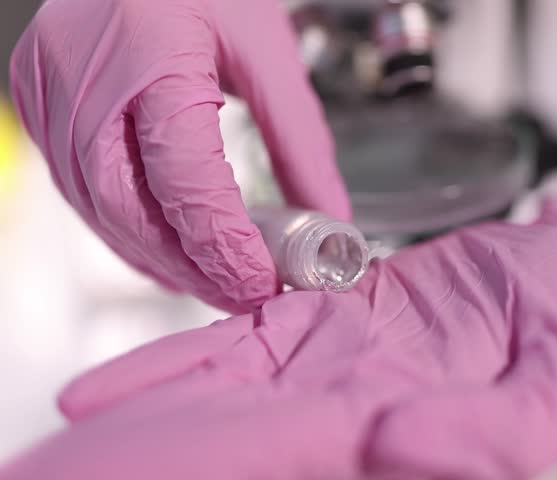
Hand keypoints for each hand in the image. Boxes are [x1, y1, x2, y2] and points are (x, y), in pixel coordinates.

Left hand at [0, 201, 556, 479]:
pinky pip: (255, 330)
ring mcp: (342, 360)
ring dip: (159, 406)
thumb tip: (396, 448)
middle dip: (167, 452)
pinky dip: (194, 351)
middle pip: (246, 438)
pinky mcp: (335, 312)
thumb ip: (498, 430)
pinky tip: (135, 373)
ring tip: (84, 420)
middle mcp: (361, 405)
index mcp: (408, 429)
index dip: (217, 464)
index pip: (296, 458)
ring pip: (236, 388)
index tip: (140, 475)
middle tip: (75, 470)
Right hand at [9, 0, 348, 312]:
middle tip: (245, 296)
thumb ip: (299, 139)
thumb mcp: (266, 49)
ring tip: (217, 283)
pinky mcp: (41, 109)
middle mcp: (83, 82)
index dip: (226, 245)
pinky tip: (170, 252)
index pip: (185, 178)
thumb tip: (329, 216)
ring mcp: (50, 97)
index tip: (265, 283)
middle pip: (134, 211)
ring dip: (162, 260)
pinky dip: (130, 233)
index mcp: (148, 55)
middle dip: (194, 268)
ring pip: (101, 212)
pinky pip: (83, 194)